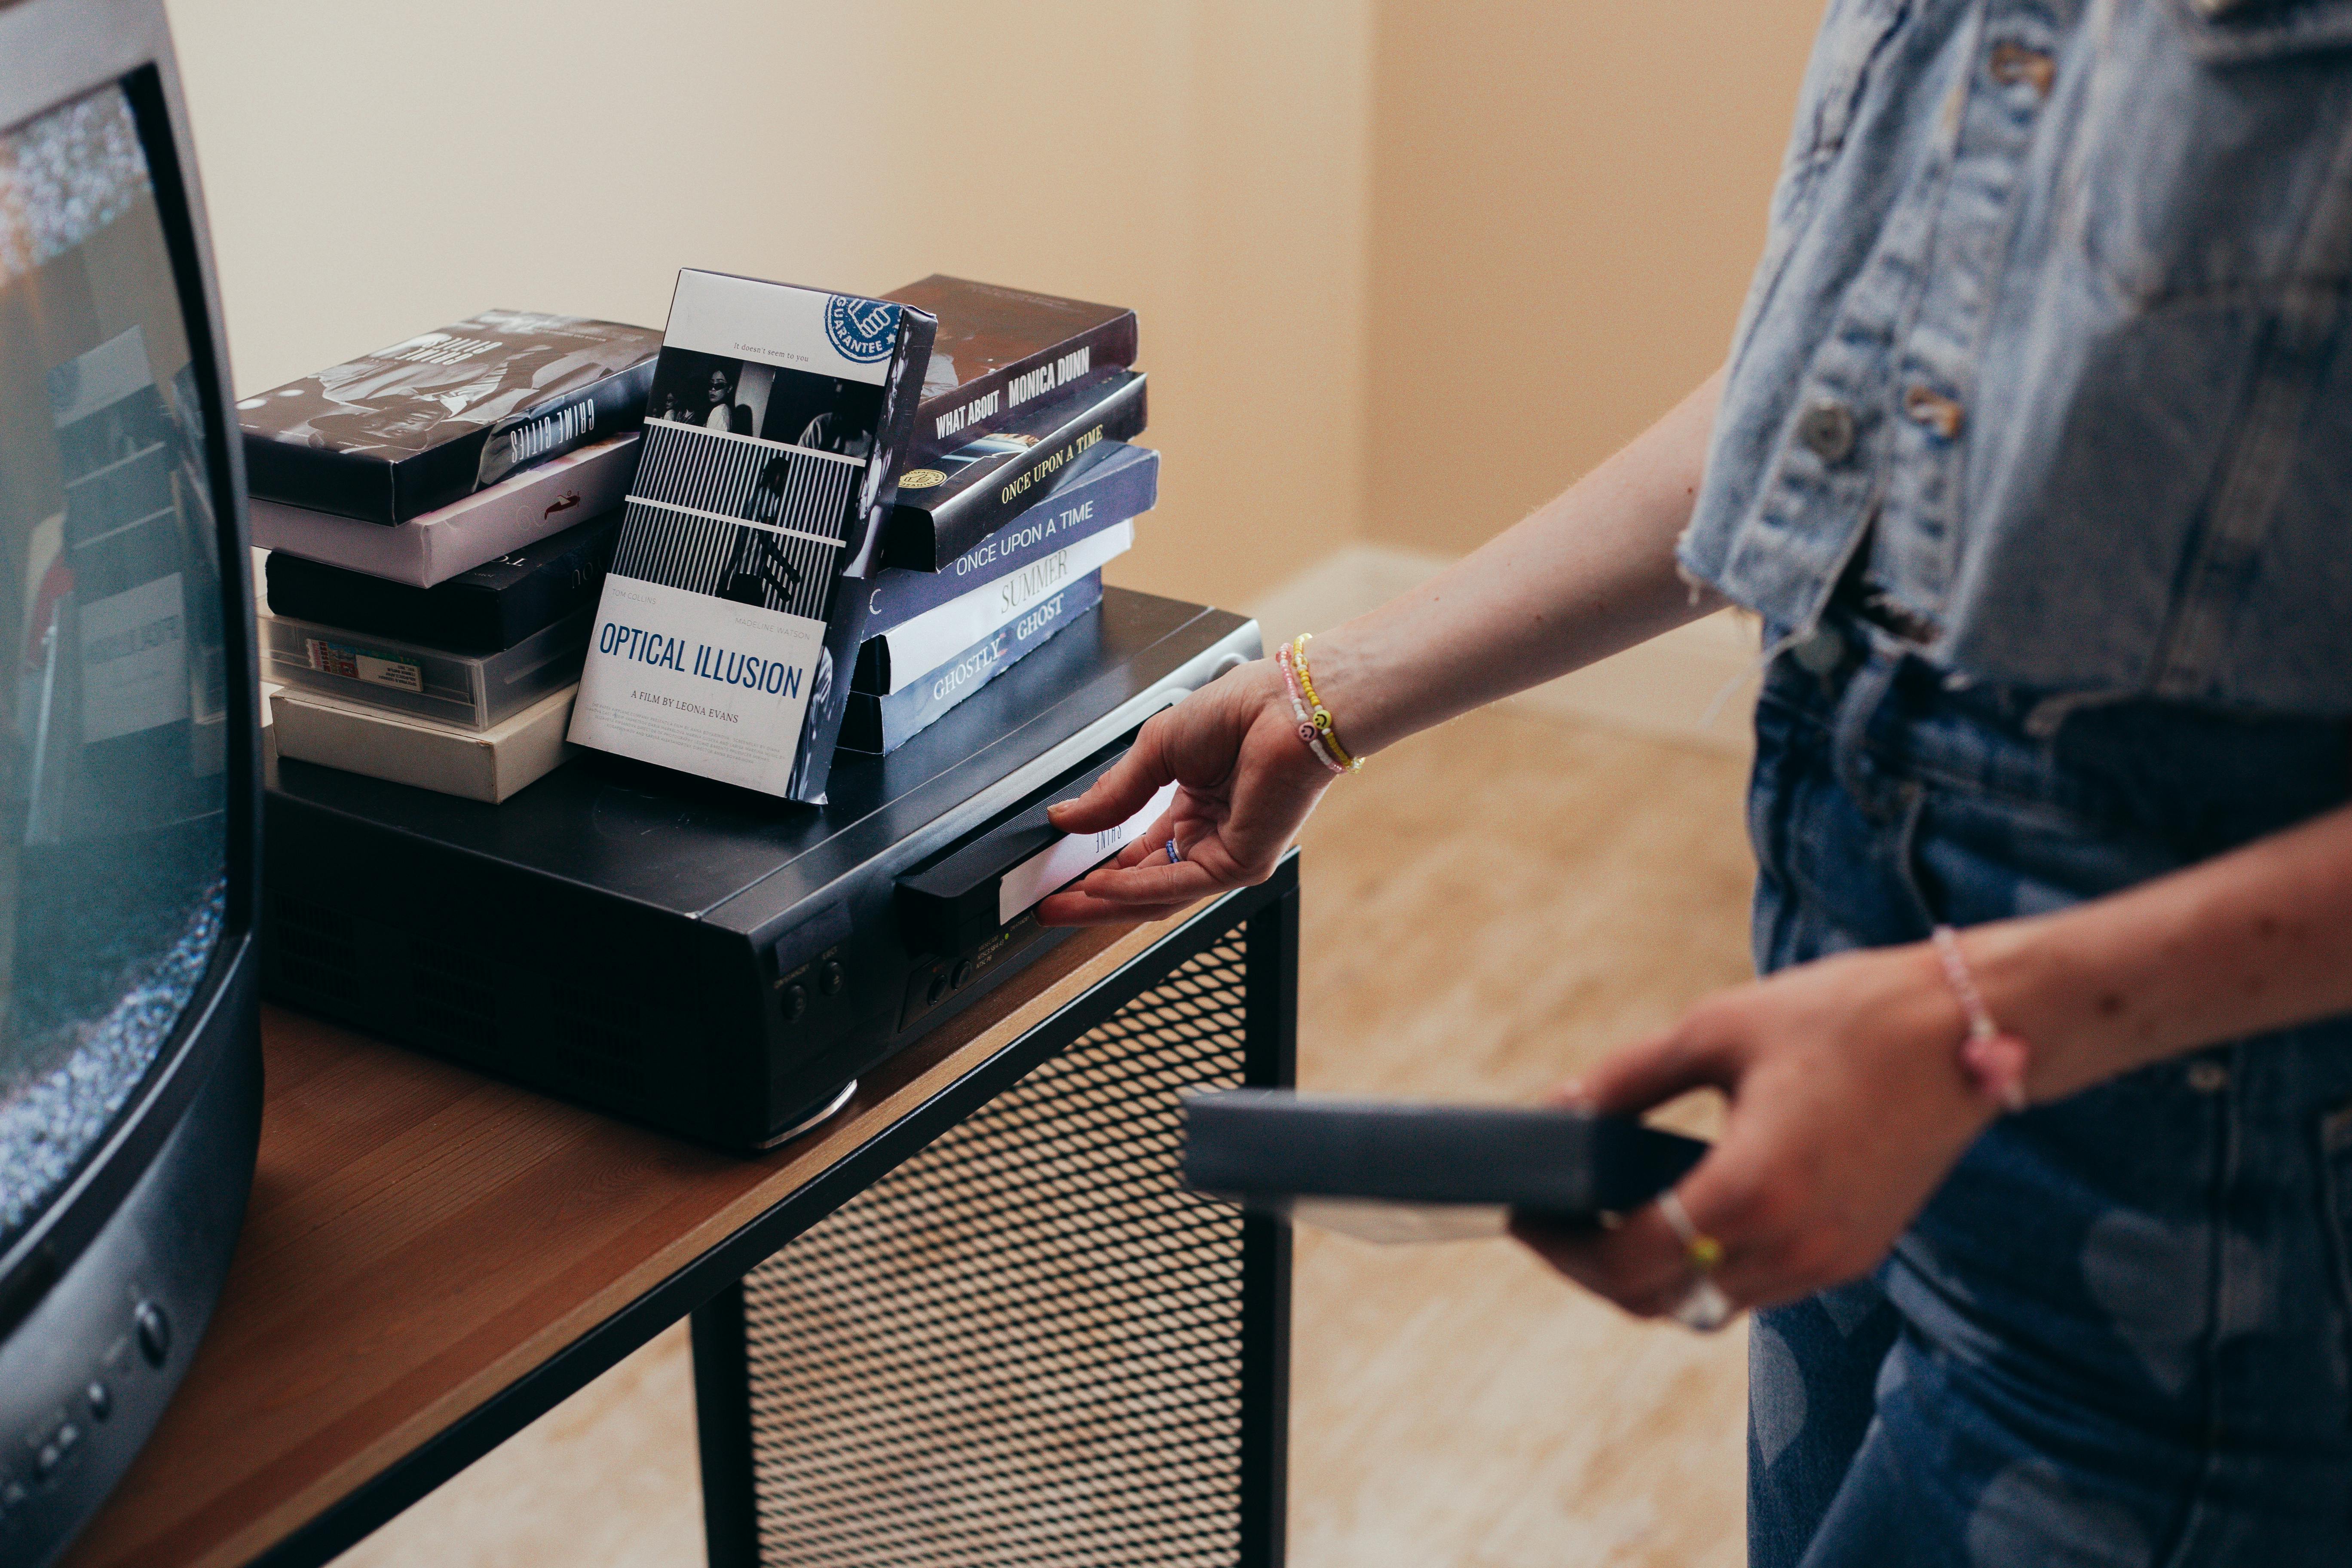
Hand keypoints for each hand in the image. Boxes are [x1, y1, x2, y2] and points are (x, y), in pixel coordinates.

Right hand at [1035, 658, 1334, 925]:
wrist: (1283, 706)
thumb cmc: (1240, 712)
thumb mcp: (1156, 751)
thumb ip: (1113, 793)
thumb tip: (1067, 818)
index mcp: (1195, 807)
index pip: (1140, 855)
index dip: (1099, 869)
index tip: (1059, 877)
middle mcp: (1211, 836)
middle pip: (1144, 884)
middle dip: (1094, 897)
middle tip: (1051, 904)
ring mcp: (1226, 854)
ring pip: (1156, 894)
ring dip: (1106, 903)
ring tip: (1062, 906)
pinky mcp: (1240, 864)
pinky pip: (1176, 884)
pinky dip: (1133, 888)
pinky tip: (1099, 887)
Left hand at [1511, 942, 1996, 1320]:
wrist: (1972, 1027)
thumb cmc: (1845, 1014)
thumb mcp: (1717, 1028)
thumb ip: (1629, 1079)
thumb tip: (1557, 1108)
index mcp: (1753, 1189)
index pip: (1628, 1260)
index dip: (1562, 1245)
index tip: (1523, 1212)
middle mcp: (1795, 1244)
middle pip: (1662, 1300)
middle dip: (1596, 1269)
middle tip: (1555, 1222)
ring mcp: (1831, 1259)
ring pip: (1712, 1303)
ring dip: (1653, 1273)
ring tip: (1605, 1217)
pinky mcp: (1856, 1253)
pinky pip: (1760, 1285)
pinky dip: (1708, 1265)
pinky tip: (1679, 1212)